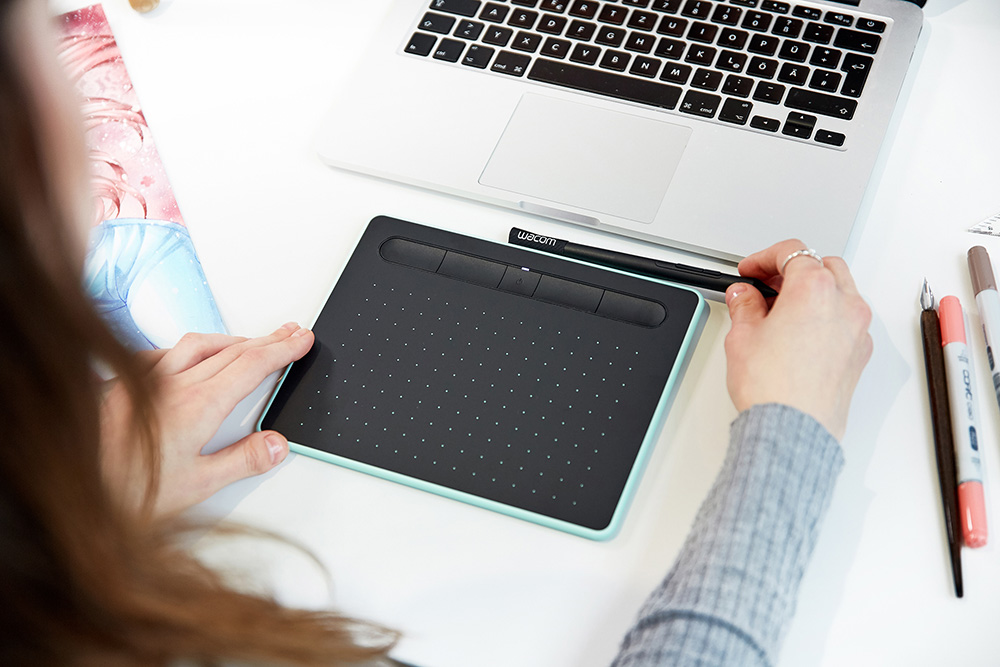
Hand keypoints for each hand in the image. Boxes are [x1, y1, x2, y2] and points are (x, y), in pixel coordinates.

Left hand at [100, 322, 314, 514]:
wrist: (72, 487)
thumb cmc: (124, 493)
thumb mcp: (196, 487)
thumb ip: (242, 461)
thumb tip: (277, 444)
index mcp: (198, 406)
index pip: (252, 366)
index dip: (281, 350)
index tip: (300, 341)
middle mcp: (172, 384)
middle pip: (232, 350)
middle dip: (266, 340)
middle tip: (289, 334)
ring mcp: (145, 380)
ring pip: (198, 345)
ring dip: (232, 340)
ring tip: (252, 341)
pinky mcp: (121, 384)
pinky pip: (163, 352)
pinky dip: (189, 349)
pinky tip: (191, 355)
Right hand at [723, 240, 872, 439]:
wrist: (792, 428)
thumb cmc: (773, 387)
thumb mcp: (742, 336)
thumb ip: (745, 306)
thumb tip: (745, 296)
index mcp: (814, 289)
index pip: (792, 252)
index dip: (764, 257)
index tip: (750, 270)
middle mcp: (844, 304)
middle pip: (823, 265)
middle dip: (793, 269)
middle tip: (765, 285)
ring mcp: (857, 329)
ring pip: (841, 290)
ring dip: (814, 290)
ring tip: (781, 309)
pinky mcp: (860, 352)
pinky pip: (847, 319)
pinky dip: (827, 314)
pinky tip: (800, 332)